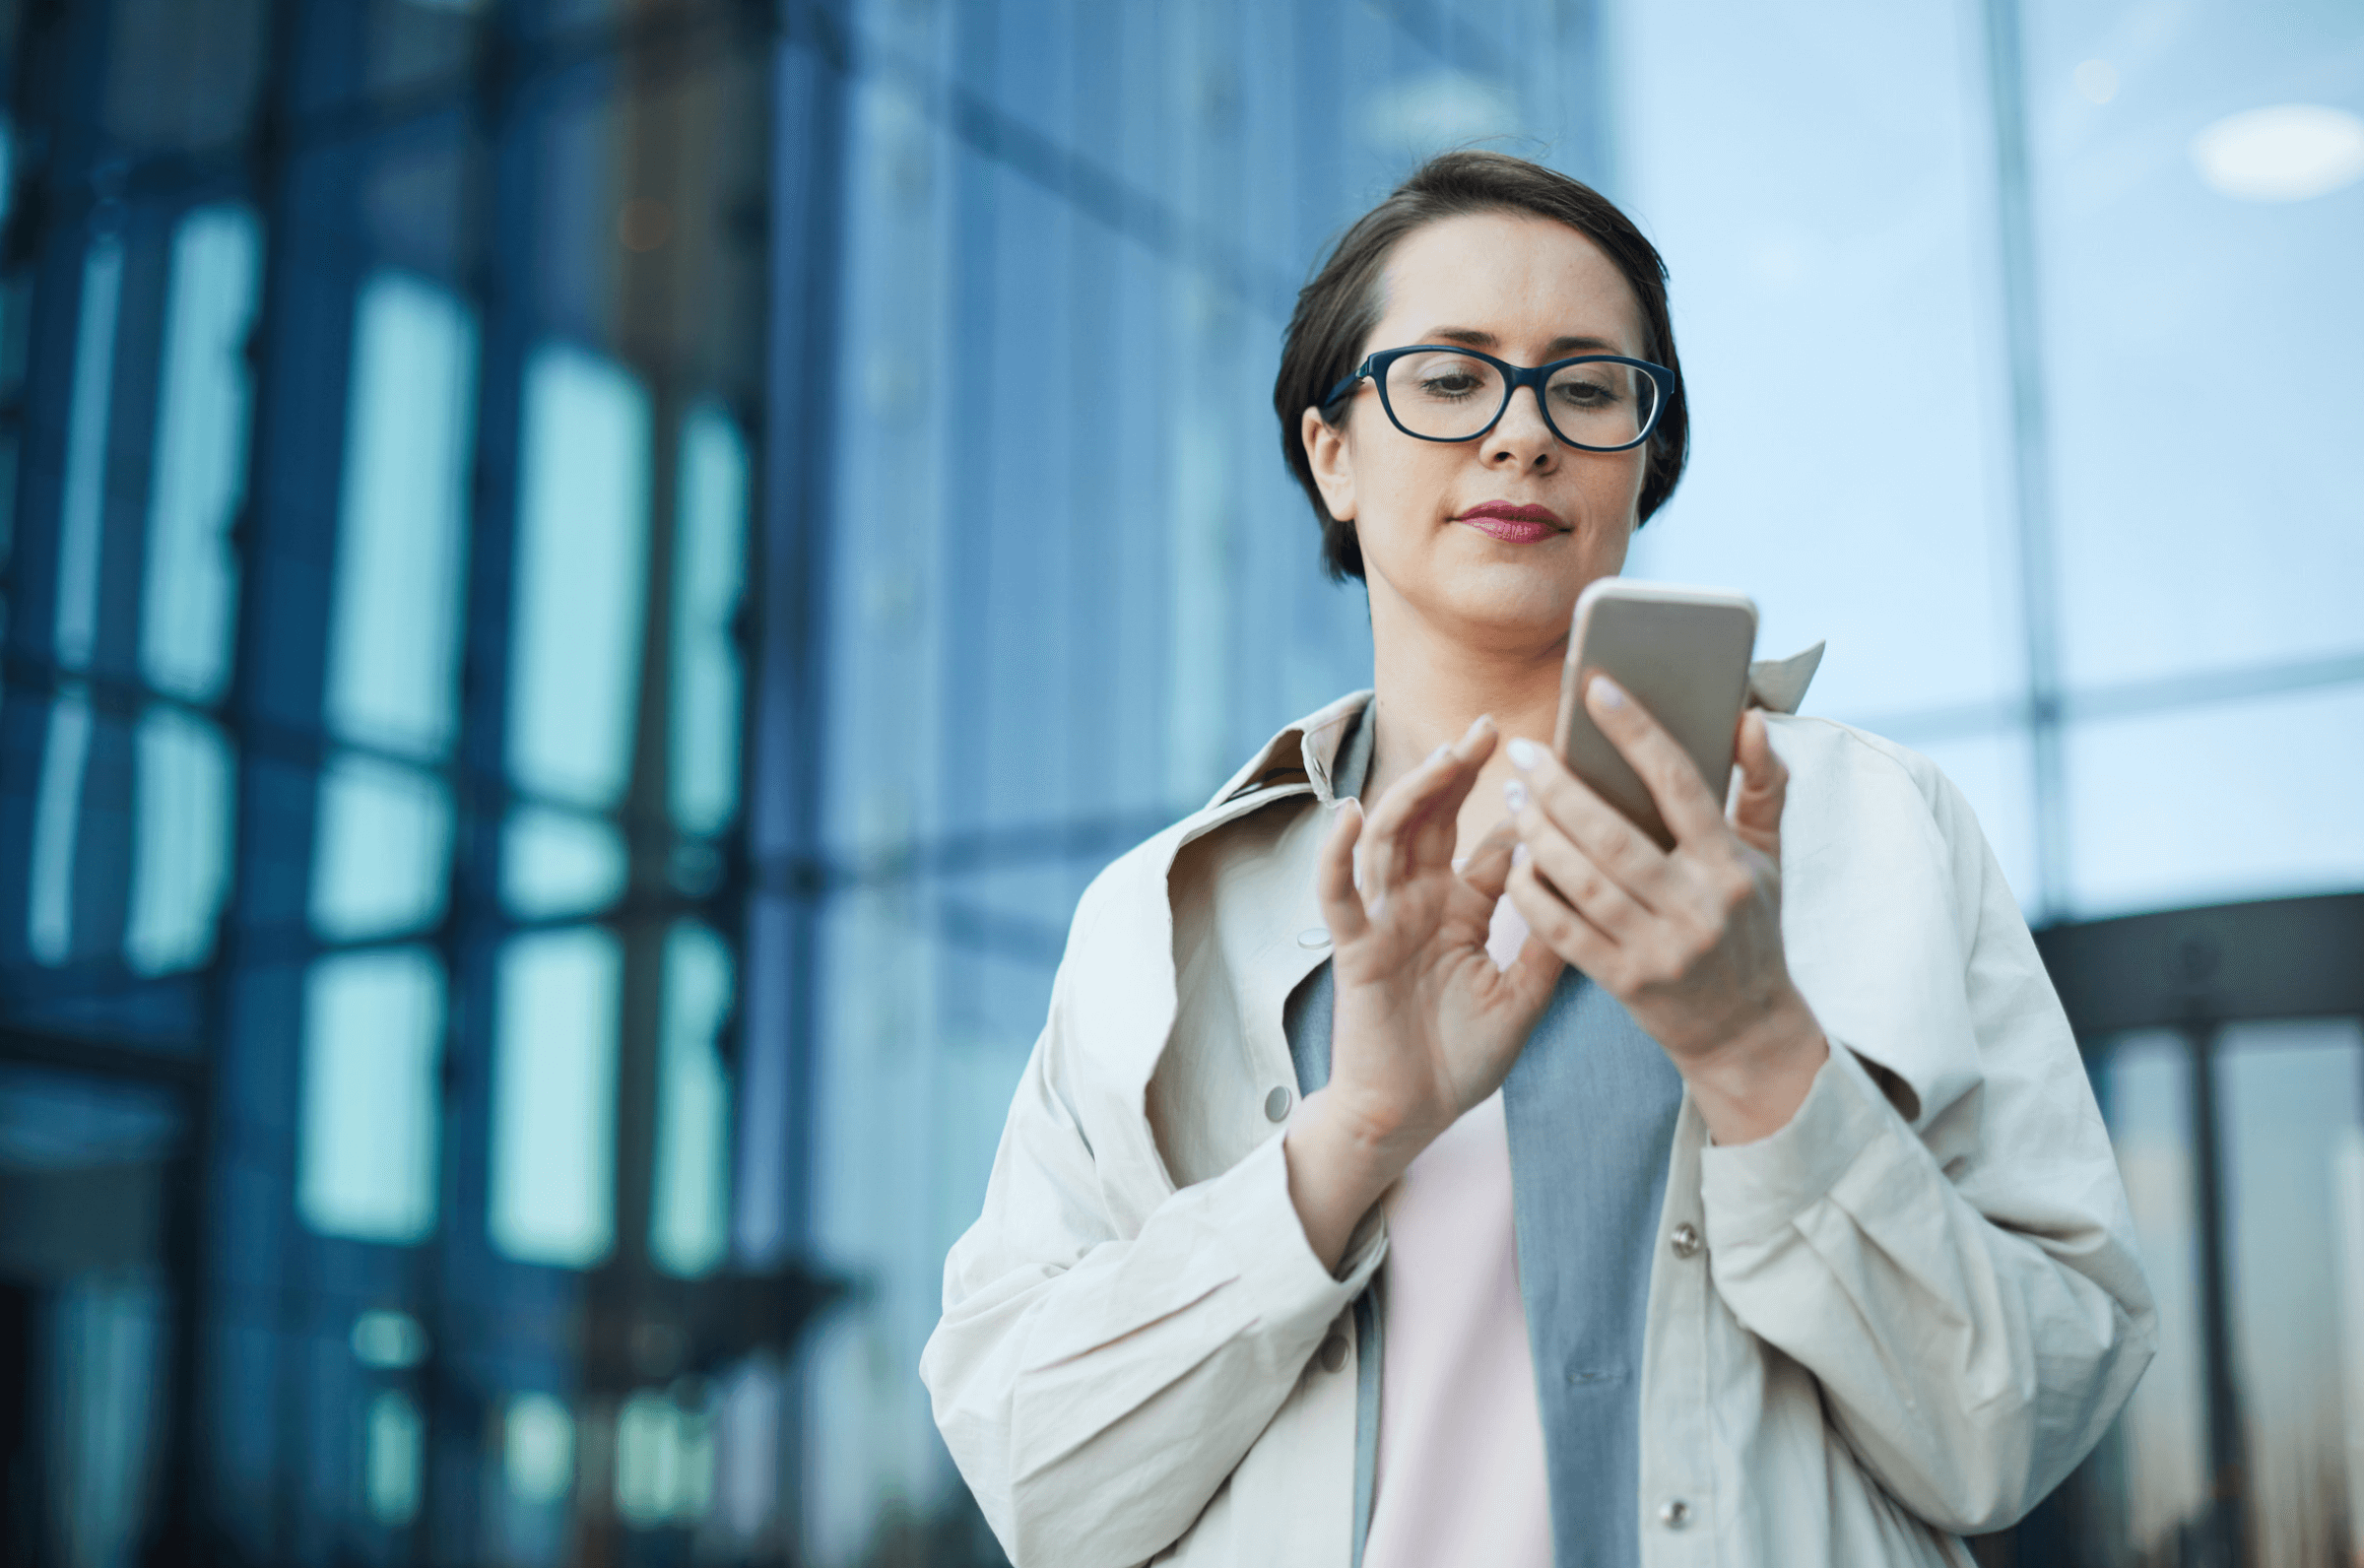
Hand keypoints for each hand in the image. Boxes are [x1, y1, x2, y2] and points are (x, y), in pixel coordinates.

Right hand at [1283, 715, 1562, 1271]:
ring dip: (1413, 795)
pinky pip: (1338, 895)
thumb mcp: (1521, 998)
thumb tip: (1600, 891)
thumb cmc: (1459, 1059)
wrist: (1409, 1115)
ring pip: (1391, 841)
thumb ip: (1551, 944)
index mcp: (1462, 909)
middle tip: (1489, 727)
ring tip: (1444, 757)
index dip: (1516, 805)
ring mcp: (1383, 921)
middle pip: (1435, 820)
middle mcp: (1420, 903)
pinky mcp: (1353, 949)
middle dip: (1457, 771)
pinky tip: (1349, 814)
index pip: (1489, 842)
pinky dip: (1337, 854)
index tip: (1551, 761)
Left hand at [1500, 676, 1827, 1144]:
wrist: (1747, 1032)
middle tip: (1524, 752)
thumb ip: (1763, 788)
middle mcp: (1698, 906)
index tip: (1596, 688)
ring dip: (1538, 835)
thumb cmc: (1750, 929)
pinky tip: (1515, 862)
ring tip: (1513, 798)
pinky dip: (1534, 895)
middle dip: (1560, 787)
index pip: (1680, 783)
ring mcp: (1660, 948)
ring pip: (1582, 881)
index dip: (1636, 732)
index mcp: (1731, 866)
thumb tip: (1750, 718)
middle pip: (1614, 834)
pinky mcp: (1626, 982)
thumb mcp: (1769, 861)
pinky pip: (1564, 931)